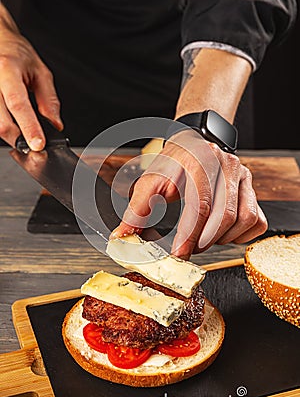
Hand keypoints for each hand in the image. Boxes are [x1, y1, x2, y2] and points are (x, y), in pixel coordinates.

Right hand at [0, 4, 62, 149]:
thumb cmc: (16, 54)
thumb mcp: (40, 71)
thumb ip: (49, 100)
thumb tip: (55, 124)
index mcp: (8, 69)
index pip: (18, 103)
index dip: (28, 127)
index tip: (38, 144)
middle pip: (1, 121)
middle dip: (18, 139)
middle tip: (32, 144)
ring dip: (10, 135)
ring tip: (22, 131)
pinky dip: (3, 126)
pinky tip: (12, 124)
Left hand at [112, 130, 267, 258]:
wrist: (195, 143)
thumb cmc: (173, 163)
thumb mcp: (151, 180)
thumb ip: (137, 210)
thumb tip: (121, 237)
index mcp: (201, 162)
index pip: (201, 204)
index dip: (190, 234)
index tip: (180, 253)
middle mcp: (227, 167)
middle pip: (226, 215)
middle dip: (205, 239)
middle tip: (189, 248)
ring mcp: (244, 177)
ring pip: (246, 219)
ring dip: (223, 238)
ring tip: (204, 237)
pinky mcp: (252, 188)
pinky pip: (257, 220)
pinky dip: (241, 234)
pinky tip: (223, 233)